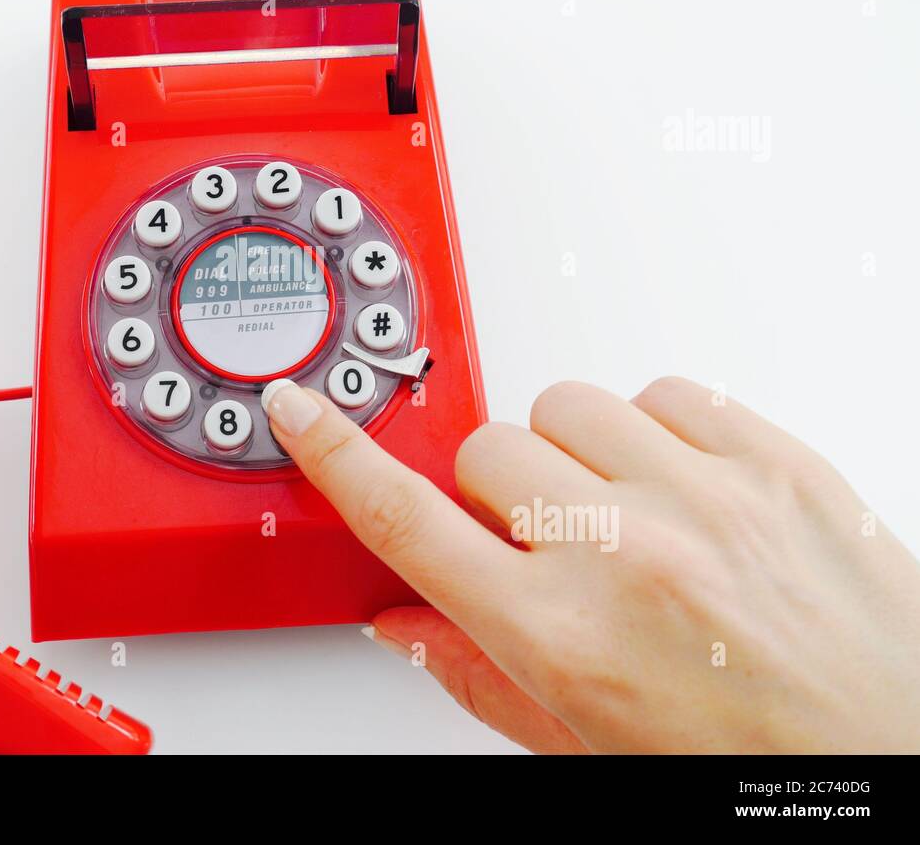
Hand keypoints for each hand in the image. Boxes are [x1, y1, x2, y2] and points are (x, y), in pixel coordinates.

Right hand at [264, 375, 919, 752]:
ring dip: (573, 455)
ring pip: (567, 404)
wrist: (897, 763)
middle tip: (542, 540)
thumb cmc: (745, 770)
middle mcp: (623, 554)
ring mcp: (704, 496)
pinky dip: (656, 431)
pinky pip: (666, 391)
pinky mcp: (774, 459)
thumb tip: (403, 621)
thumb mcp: (582, 749)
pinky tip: (677, 489)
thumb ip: (476, 676)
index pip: (407, 522)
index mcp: (559, 637)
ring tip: (620, 515)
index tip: (302, 410)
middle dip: (496, 492)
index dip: (339, 456)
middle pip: (486, 448)